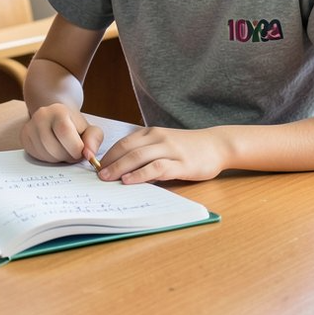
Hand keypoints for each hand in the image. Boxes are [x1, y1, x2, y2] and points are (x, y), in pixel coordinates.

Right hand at [20, 103, 103, 164]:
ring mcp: (30, 126)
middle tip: (73, 153)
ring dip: (58, 160)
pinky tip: (53, 151)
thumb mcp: (89, 129)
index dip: (75, 148)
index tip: (81, 152)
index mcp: (58, 110)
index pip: (64, 132)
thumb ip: (94, 140)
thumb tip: (89, 155)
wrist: (56, 117)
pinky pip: (36, 156)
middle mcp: (41, 116)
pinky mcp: (24, 137)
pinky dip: (48, 159)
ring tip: (64, 152)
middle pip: (54, 147)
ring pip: (45, 154)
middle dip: (67, 157)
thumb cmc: (75, 126)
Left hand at [98, 127, 227, 183]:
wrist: (217, 145)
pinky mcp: (181, 164)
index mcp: (151, 133)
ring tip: (107, 178)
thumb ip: (146, 151)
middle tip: (97, 175)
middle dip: (110, 162)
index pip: (123, 142)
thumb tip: (122, 168)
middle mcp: (158, 138)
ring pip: (139, 157)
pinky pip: (157, 168)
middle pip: (127, 149)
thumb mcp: (164, 143)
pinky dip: (141, 174)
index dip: (108, 154)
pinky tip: (130, 181)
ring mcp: (170, 150)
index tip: (96, 166)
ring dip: (120, 168)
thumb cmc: (188, 147)